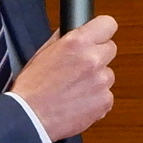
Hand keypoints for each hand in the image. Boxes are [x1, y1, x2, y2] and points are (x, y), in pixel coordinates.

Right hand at [12, 14, 117, 141]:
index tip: (98, 37)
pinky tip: (78, 103)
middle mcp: (92, 59)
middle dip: (98, 56)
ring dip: (97, 80)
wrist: (31, 118)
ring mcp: (101, 81)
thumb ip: (63, 40)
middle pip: (111, 49)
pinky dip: (96, 99)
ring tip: (75, 89)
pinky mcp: (105, 101)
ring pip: (108, 74)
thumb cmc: (32, 87)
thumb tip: (75, 31)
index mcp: (77, 42)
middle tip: (80, 68)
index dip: (102, 31)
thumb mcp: (42, 53)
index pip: (108, 24)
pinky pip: (107, 95)